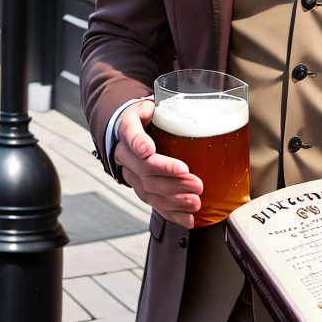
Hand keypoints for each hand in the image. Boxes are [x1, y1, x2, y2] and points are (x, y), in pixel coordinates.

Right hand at [114, 100, 203, 226]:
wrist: (137, 128)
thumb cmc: (152, 114)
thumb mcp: (156, 102)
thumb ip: (169, 104)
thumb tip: (195, 102)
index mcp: (128, 125)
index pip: (131, 135)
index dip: (139, 143)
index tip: (149, 150)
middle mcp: (126, 152)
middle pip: (145, 169)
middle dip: (171, 179)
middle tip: (196, 183)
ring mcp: (132, 173)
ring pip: (149, 190)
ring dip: (174, 199)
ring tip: (195, 202)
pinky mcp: (141, 187)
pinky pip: (154, 203)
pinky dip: (172, 213)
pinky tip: (187, 219)